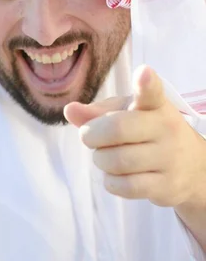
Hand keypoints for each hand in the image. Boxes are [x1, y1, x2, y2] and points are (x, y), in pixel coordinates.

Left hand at [64, 66, 205, 207]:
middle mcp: (166, 128)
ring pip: (117, 161)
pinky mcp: (166, 186)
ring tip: (107, 156)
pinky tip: (117, 175)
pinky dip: (111, 182)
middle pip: (117, 129)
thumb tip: (69, 110)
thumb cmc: (146, 132)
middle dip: (92, 135)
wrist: (191, 167)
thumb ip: (96, 112)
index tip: (144, 73)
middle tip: (90, 137)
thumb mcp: (125, 114)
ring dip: (101, 160)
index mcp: (155, 105)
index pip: (152, 92)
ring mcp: (169, 158)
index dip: (146, 83)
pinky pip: (125, 187)